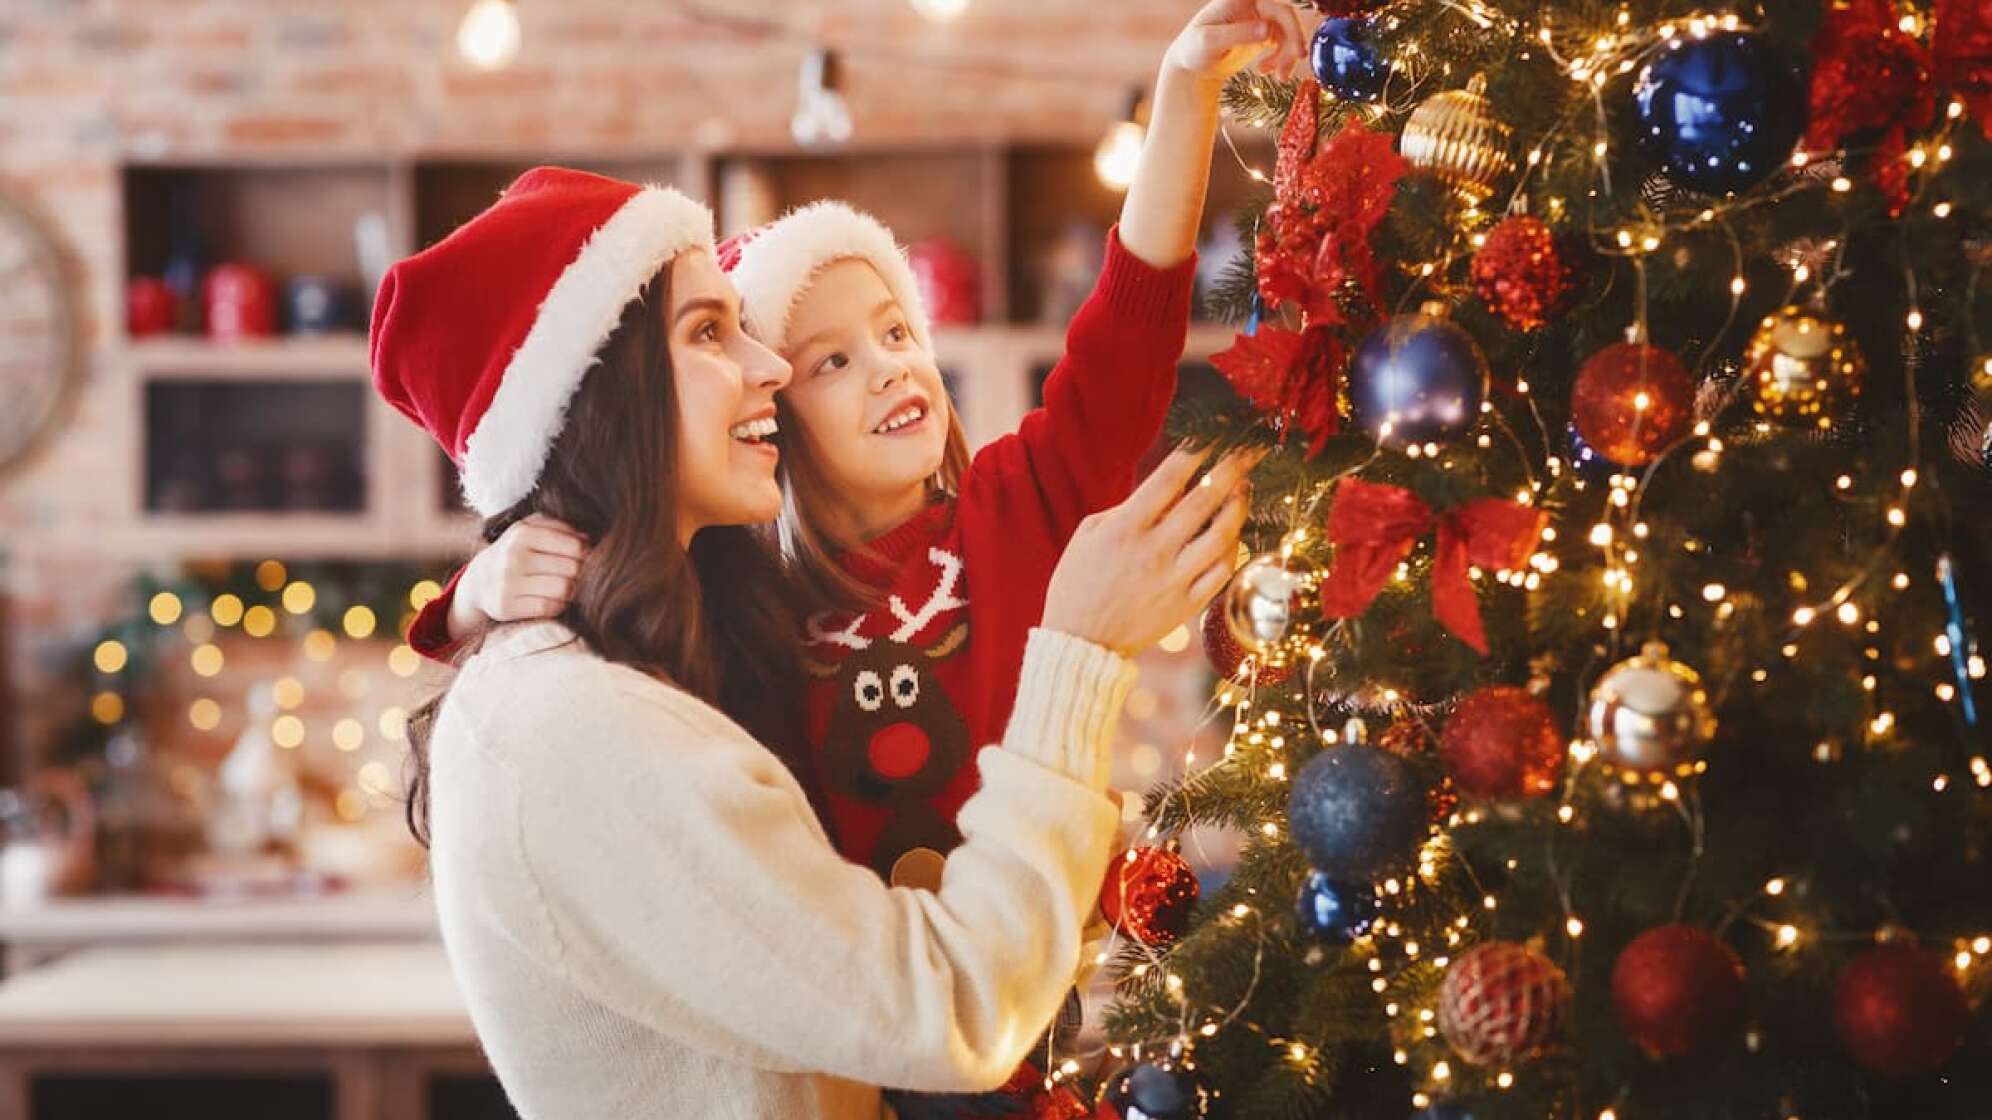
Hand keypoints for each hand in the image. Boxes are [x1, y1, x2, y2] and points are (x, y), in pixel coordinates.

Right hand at [447, 514, 588, 638]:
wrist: (479, 580)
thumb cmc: (516, 552)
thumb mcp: (532, 530)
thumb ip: (561, 528)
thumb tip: (588, 540)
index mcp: (523, 533)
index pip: (575, 546)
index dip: (587, 554)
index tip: (584, 558)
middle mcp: (513, 557)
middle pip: (572, 569)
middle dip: (580, 574)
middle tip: (576, 575)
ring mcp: (507, 583)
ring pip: (563, 589)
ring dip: (571, 591)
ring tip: (565, 587)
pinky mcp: (505, 606)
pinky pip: (549, 608)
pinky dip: (558, 605)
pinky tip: (553, 599)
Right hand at [1042, 445, 1259, 656]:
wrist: (1081, 642)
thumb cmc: (1078, 583)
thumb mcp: (1088, 534)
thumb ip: (1127, 508)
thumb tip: (1167, 491)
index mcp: (1125, 528)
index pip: (1169, 478)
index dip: (1196, 452)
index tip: (1213, 436)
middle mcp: (1153, 551)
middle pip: (1203, 500)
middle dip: (1230, 468)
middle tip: (1248, 450)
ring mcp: (1173, 580)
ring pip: (1221, 536)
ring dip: (1238, 506)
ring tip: (1245, 488)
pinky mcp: (1186, 605)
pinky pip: (1221, 572)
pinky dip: (1233, 549)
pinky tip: (1234, 533)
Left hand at [1161, 0, 1307, 86]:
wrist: (1191, 65)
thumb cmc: (1194, 50)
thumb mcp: (1211, 42)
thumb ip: (1238, 34)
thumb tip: (1267, 30)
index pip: (1276, 6)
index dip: (1291, 26)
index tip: (1298, 51)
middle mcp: (1253, 3)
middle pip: (1286, 18)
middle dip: (1292, 43)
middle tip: (1293, 66)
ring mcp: (1259, 18)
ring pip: (1287, 32)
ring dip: (1287, 55)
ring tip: (1278, 77)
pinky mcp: (1262, 33)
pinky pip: (1282, 42)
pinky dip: (1281, 58)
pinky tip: (1267, 71)